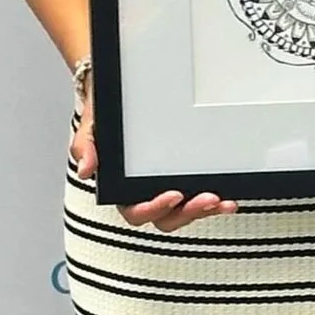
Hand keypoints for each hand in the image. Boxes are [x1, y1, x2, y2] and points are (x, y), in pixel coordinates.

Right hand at [70, 87, 235, 232]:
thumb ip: (85, 147)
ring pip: (184, 213)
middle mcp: (143, 195)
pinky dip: (213, 203)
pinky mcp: (181, 183)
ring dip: (205, 211)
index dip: (155, 208)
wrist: (119, 96)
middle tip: (209, 199)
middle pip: (166, 218)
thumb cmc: (104, 115)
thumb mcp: (91, 125)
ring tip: (224, 202)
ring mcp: (163, 191)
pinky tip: (228, 199)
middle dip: (189, 213)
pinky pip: (196, 200)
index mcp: (120, 190)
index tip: (175, 195)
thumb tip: (86, 170)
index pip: (136, 212)